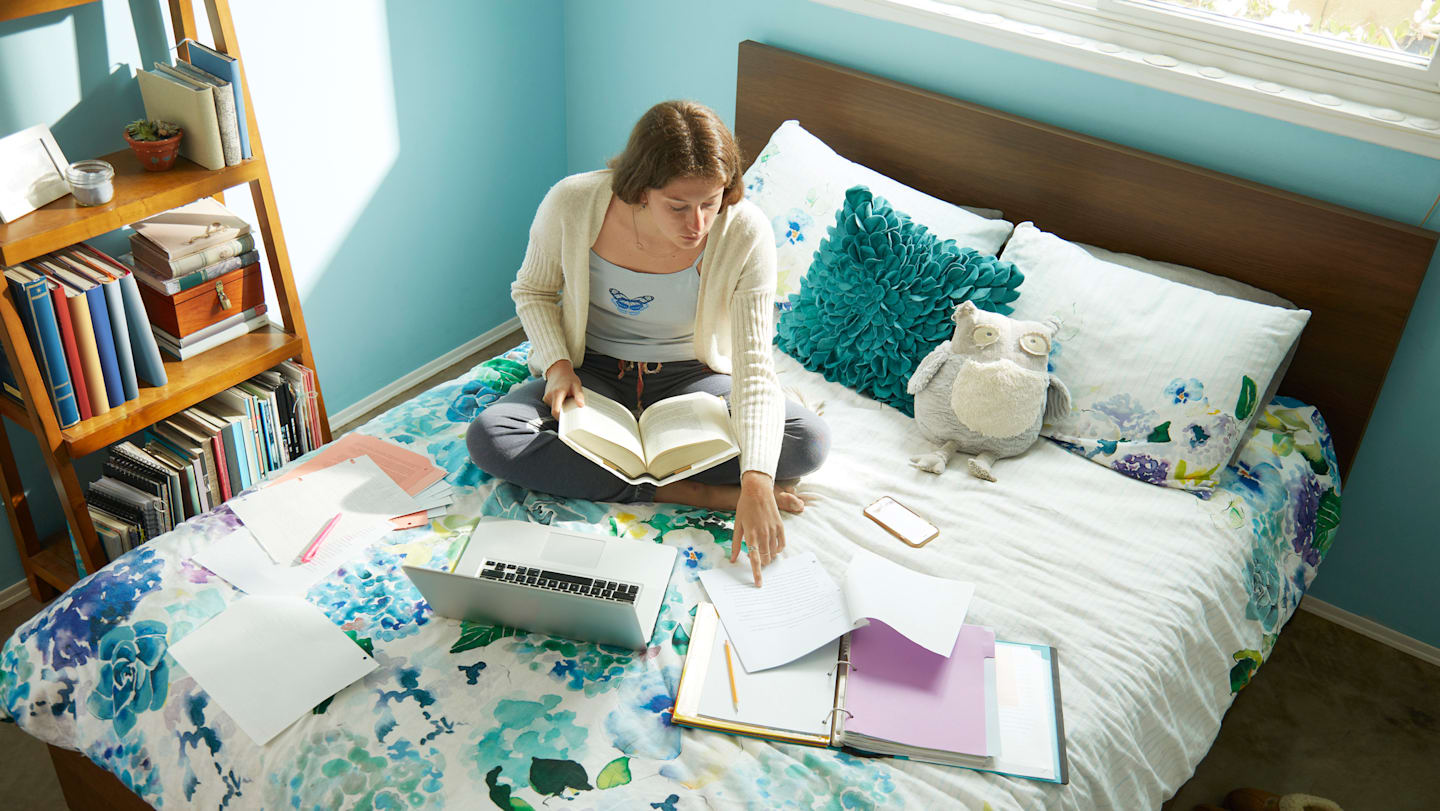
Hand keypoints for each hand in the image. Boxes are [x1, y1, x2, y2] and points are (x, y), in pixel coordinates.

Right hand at [542, 359, 583, 418]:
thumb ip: (579, 395)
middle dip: (563, 413)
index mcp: (557, 393)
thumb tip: (581, 405)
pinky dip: (559, 405)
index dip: (561, 418)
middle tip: (571, 410)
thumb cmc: (568, 378)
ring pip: (554, 409)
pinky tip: (563, 399)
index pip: (556, 411)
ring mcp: (546, 397)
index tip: (568, 421)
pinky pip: (553, 406)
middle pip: (555, 412)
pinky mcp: (546, 398)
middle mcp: (549, 396)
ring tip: (567, 401)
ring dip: (561, 408)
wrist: (558, 371)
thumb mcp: (576, 385)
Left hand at [731, 471, 784, 585]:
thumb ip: (736, 543)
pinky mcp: (780, 526)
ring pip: (773, 552)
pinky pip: (782, 544)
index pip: (754, 559)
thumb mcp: (737, 524)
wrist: (757, 491)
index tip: (759, 583)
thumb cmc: (745, 507)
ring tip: (763, 550)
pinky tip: (773, 547)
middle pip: (765, 558)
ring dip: (768, 556)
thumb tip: (733, 559)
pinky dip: (777, 549)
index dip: (757, 573)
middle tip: (756, 558)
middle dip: (762, 563)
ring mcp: (773, 530)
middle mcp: (763, 534)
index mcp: (750, 534)